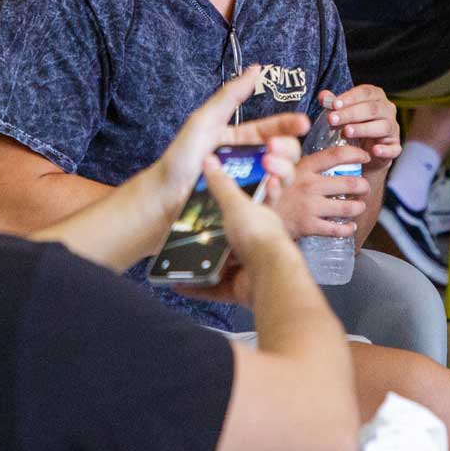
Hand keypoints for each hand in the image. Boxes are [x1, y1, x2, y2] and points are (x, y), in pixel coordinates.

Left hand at [153, 66, 306, 218]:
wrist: (166, 194)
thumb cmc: (181, 157)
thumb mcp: (205, 119)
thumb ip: (231, 95)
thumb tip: (255, 69)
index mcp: (239, 138)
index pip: (272, 128)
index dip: (289, 124)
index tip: (302, 123)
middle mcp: (249, 159)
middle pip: (284, 151)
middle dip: (288, 148)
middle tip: (275, 149)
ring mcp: (251, 181)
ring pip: (283, 174)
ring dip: (284, 169)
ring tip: (269, 167)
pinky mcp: (249, 201)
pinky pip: (272, 197)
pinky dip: (276, 190)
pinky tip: (270, 185)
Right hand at [177, 151, 302, 305]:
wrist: (269, 273)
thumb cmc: (260, 236)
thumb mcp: (235, 203)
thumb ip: (222, 185)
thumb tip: (211, 162)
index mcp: (259, 218)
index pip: (245, 207)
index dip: (229, 204)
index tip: (207, 202)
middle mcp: (256, 243)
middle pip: (230, 238)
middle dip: (211, 237)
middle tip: (188, 231)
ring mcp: (248, 267)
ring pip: (222, 265)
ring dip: (203, 263)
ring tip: (181, 256)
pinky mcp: (239, 287)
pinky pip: (214, 288)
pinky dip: (197, 287)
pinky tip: (180, 284)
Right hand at [275, 146, 371, 238]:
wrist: (254, 216)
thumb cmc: (271, 191)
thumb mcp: (284, 170)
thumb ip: (304, 164)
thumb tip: (326, 156)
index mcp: (304, 166)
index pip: (337, 155)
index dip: (356, 154)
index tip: (365, 157)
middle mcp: (310, 185)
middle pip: (350, 183)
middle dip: (362, 186)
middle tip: (364, 187)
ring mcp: (311, 206)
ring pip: (348, 207)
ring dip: (358, 207)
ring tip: (359, 206)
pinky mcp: (310, 226)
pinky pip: (337, 229)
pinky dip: (347, 228)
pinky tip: (349, 226)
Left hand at [320, 85, 399, 172]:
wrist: (366, 152)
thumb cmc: (355, 125)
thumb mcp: (344, 113)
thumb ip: (334, 104)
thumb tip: (323, 96)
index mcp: (376, 97)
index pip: (365, 92)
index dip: (349, 97)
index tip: (333, 104)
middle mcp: (387, 110)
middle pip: (372, 108)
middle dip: (351, 113)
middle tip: (332, 119)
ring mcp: (393, 129)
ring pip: (382, 126)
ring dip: (364, 129)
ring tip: (346, 132)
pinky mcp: (395, 147)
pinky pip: (393, 148)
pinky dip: (385, 149)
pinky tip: (374, 150)